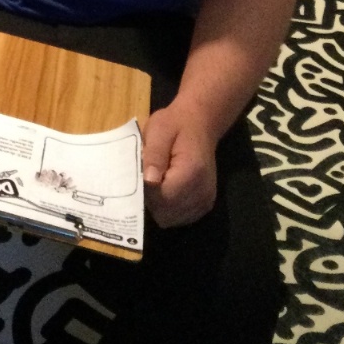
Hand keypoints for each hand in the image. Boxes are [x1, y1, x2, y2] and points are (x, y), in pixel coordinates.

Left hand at [142, 100, 218, 227]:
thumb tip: (148, 181)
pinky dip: (170, 209)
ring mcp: (205, 201)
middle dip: (151, 200)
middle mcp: (202, 191)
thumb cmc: (175, 124)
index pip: (162, 198)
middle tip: (146, 179)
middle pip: (166, 213)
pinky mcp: (205, 205)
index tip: (138, 176)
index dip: (145, 191)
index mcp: (191, 172)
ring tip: (156, 183)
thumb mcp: (159, 130)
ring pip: (172, 220)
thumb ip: (153, 155)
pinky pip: (181, 218)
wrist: (200, 123)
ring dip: (159, 206)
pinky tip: (166, 190)